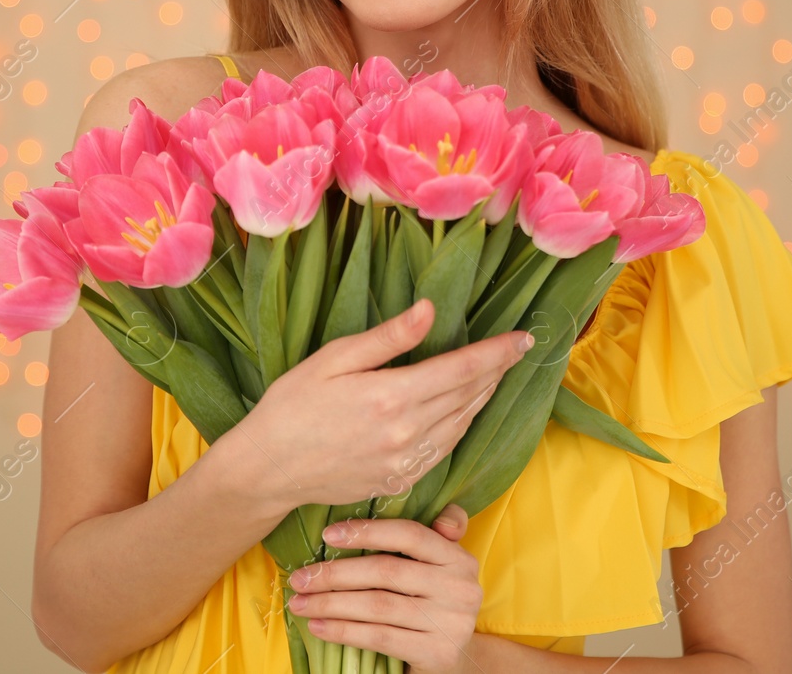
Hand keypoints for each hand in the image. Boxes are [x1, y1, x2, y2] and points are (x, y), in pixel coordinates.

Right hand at [240, 298, 533, 511]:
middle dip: (496, 371)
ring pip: (462, 425)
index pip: (462, 369)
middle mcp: (406, 433)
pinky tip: (462, 411)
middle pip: (468, 396)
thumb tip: (430, 310)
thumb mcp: (333, 359)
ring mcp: (405, 462)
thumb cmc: (292, 404)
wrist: (268, 468)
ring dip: (482, 398)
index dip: (497, 353)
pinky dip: (461, 426)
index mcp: (391, 396)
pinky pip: (444, 450)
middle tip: (515, 351)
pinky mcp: (400, 481)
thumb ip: (388, 338)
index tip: (524, 338)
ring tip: (495, 375)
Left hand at [287, 504, 482, 673]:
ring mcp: (450, 623)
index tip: (328, 535)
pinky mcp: (436, 654)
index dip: (368, 532)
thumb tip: (403, 508)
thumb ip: (429, 535)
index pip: (410, 534)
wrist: (455, 659)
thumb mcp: (439, 567)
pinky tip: (318, 626)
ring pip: (377, 606)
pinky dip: (343, 631)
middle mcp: (460, 587)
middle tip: (300, 578)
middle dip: (336, 573)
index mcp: (458, 557)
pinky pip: (379, 637)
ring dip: (331, 603)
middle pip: (386, 571)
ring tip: (300, 603)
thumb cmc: (433, 603)